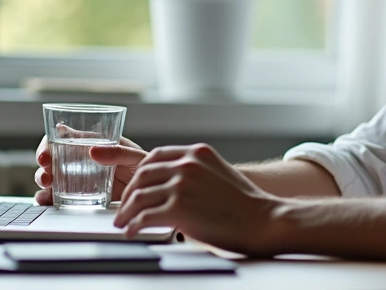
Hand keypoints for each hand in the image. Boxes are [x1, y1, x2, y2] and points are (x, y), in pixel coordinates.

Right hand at [33, 128, 148, 204]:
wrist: (151, 191)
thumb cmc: (146, 167)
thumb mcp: (136, 156)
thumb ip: (118, 153)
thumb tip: (92, 150)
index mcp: (92, 143)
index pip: (62, 138)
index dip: (48, 144)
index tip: (44, 157)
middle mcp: (81, 160)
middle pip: (51, 158)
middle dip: (42, 167)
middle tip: (46, 176)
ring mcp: (78, 178)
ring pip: (51, 178)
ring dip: (42, 183)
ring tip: (45, 191)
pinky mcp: (80, 196)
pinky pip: (58, 197)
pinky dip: (48, 200)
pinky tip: (46, 202)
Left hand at [114, 143, 283, 255]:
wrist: (262, 219)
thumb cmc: (245, 203)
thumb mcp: (220, 172)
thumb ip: (197, 171)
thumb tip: (176, 182)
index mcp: (197, 153)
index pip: (157, 155)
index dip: (140, 172)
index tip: (135, 184)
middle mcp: (187, 164)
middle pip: (143, 175)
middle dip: (129, 192)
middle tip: (123, 206)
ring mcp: (181, 185)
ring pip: (139, 197)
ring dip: (126, 212)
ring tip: (123, 222)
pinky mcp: (177, 208)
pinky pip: (144, 217)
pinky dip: (133, 226)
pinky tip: (132, 232)